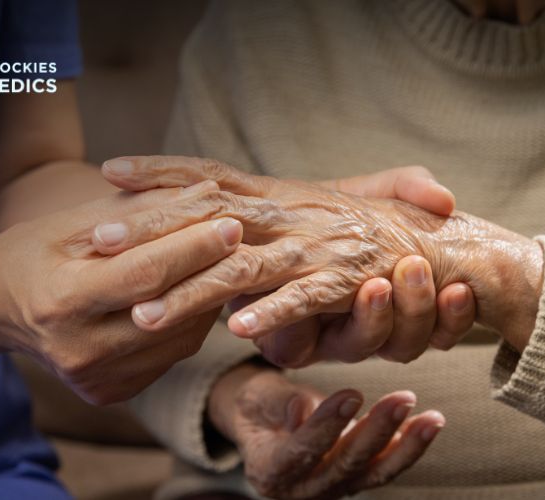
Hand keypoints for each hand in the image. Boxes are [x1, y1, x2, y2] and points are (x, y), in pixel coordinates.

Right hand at [0, 181, 239, 404]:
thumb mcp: (76, 222)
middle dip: (211, 270)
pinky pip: (170, 356)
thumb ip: (140, 211)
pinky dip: (189, 323)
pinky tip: (194, 294)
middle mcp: (79, 351)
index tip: (230, 220)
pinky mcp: (110, 393)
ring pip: (180, 339)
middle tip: (243, 238)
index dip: (193, 248)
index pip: (145, 274)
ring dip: (207, 298)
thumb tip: (206, 194)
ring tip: (221, 262)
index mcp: (62, 301)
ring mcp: (96, 379)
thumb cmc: (36, 251)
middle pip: (169, 310)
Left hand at [99, 155, 542, 350]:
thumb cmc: (368, 233)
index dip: (162, 171)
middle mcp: (292, 214)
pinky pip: (306, 298)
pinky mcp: (348, 281)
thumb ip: (266, 211)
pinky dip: (276, 313)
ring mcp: (317, 246)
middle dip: (153, 228)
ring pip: (245, 267)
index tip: (110, 170)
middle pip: (210, 217)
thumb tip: (213, 223)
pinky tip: (240, 330)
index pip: (211, 176)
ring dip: (193, 290)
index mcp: (279, 195)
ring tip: (146, 312)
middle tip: (99, 239)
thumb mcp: (310, 212)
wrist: (445, 247)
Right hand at [208, 363, 443, 498]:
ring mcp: (331, 489)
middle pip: (344, 465)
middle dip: (377, 432)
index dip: (326, 426)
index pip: (301, 452)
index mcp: (270, 471)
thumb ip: (278, 404)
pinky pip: (384, 468)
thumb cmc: (257, 407)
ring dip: (406, 446)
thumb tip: (303, 409)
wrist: (264, 426)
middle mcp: (302, 489)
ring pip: (373, 472)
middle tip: (403, 399)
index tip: (352, 394)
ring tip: (432, 418)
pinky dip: (407, 448)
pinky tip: (427, 425)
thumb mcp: (255, 398)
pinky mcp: (354, 482)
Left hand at [244, 166, 474, 366]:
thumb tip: (445, 198)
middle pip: (412, 341)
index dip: (456, 313)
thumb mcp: (373, 192)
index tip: (462, 289)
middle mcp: (372, 326)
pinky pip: (294, 344)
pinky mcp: (286, 343)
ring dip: (374, 317)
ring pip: (366, 345)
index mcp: (401, 296)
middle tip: (418, 273)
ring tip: (374, 286)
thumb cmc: (325, 211)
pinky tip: (276, 316)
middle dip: (420, 311)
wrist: (260, 228)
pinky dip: (286, 321)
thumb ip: (410, 188)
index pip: (445, 319)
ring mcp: (331, 339)